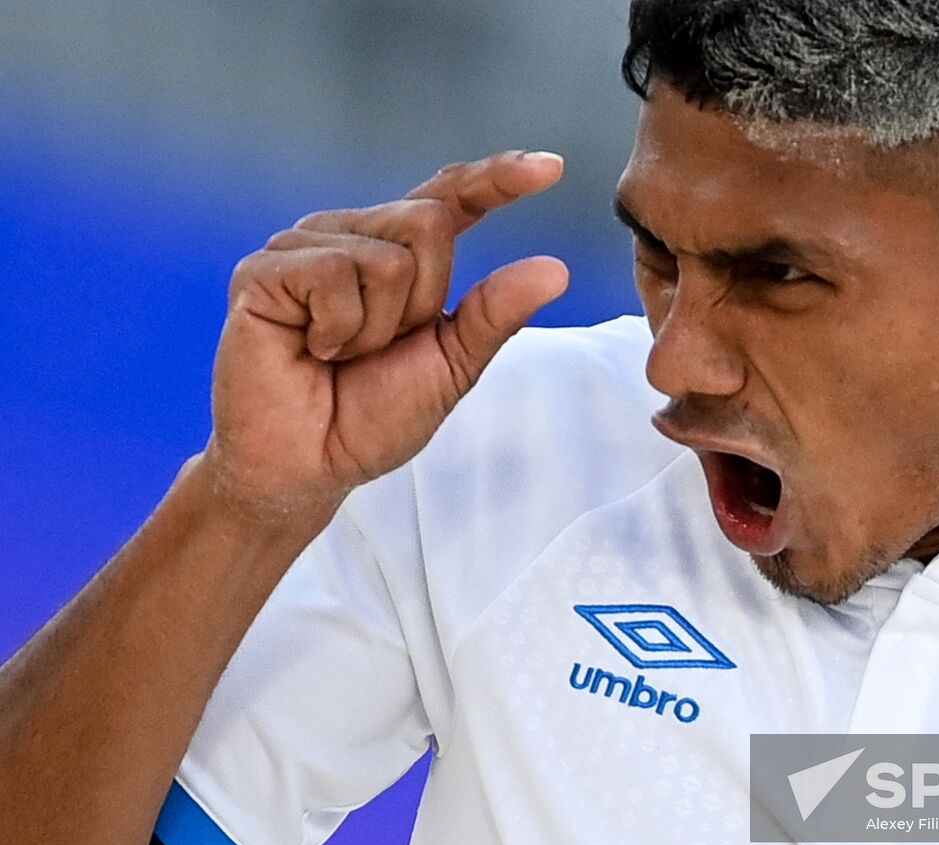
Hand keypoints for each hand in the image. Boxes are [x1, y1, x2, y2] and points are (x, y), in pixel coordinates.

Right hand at [204, 151, 569, 521]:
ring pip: (386, 255)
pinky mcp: (263, 269)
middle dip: (423, 301)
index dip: (498, 179)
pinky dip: (339, 328)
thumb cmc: (371, 416)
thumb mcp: (452, 365)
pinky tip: (311, 348)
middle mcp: (351, 235)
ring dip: (377, 326)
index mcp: (397, 252)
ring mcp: (303, 247)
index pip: (452, 198)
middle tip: (380, 348)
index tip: (553, 168)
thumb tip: (557, 270)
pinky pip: (333, 273)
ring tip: (340, 353)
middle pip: (430, 223)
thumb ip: (495, 314)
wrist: (309, 464)